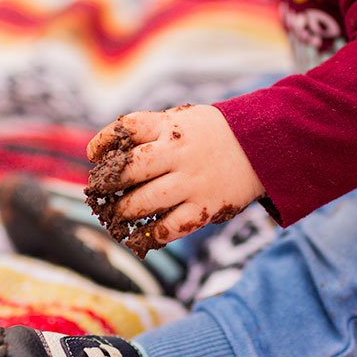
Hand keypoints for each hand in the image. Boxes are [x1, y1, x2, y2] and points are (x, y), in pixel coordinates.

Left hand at [86, 105, 264, 243]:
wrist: (262, 147)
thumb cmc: (213, 135)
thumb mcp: (184, 120)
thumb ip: (152, 131)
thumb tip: (109, 153)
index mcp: (172, 128)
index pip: (129, 128)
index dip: (105, 140)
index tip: (93, 154)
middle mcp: (179, 154)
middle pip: (131, 168)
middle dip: (107, 181)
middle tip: (98, 190)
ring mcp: (192, 182)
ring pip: (145, 202)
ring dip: (124, 211)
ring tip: (117, 214)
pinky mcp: (206, 207)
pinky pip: (172, 227)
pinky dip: (153, 235)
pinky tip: (142, 236)